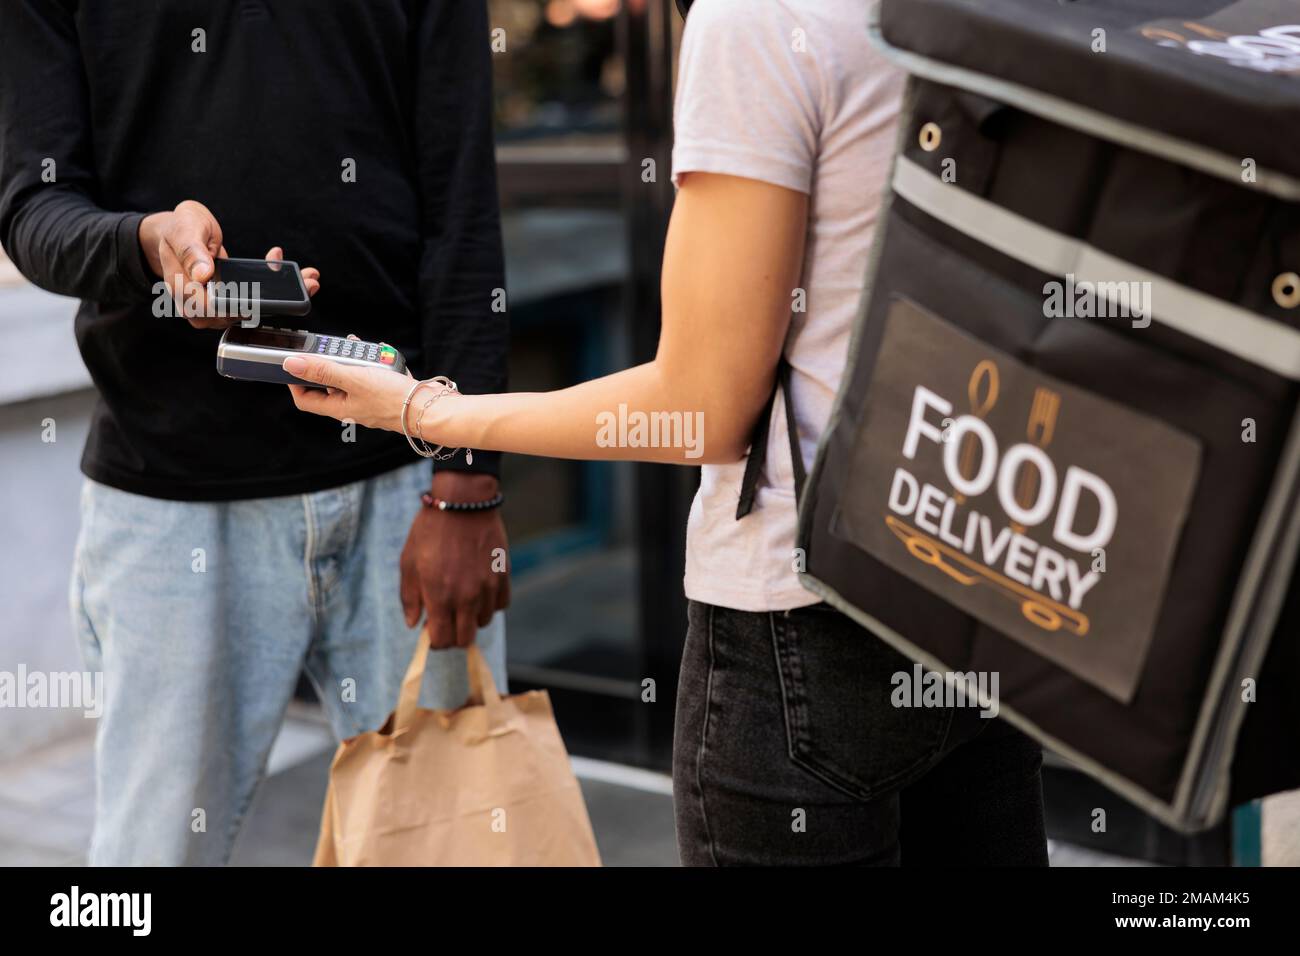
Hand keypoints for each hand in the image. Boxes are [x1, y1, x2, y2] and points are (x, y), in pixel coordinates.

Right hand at [138, 200, 320, 328]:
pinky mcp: (231, 301)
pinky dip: (277, 291)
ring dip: (282, 297)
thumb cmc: (178, 230)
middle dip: (274, 303)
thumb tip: (204, 275)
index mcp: (183, 290)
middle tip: (305, 284)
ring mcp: (216, 305)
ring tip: (308, 281)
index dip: (242, 307)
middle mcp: (199, 305)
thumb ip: (191, 251)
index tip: (267, 298)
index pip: (212, 310)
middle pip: (237, 315)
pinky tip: (296, 277)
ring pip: (250, 311)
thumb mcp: (184, 231)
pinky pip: (254, 302)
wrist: (180, 233)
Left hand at [284, 352, 424, 432]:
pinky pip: (373, 375)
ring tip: (362, 349)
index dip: (295, 383)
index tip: (294, 364)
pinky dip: (373, 362)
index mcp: (339, 408)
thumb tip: (291, 364)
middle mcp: (352, 406)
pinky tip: (381, 353)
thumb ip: (322, 370)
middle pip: (329, 384)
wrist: (430, 408)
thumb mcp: (353, 379)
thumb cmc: (394, 399)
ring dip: (354, 360)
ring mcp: (369, 400)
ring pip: (353, 376)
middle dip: (330, 363)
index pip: (306, 400)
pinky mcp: (385, 393)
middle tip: (333, 348)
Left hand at [401, 472, 509, 649]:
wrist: (462, 503)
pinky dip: (490, 603)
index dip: (435, 640)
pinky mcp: (503, 576)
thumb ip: (410, 597)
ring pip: (483, 622)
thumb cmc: (430, 531)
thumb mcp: (408, 562)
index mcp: (439, 595)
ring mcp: (487, 587)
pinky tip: (479, 589)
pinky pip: (500, 604)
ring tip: (462, 599)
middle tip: (447, 618)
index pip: (442, 640)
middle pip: (465, 639)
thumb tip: (413, 624)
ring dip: (471, 617)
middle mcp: (466, 597)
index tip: (431, 628)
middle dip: (453, 634)